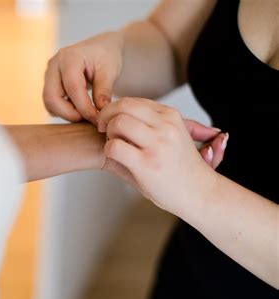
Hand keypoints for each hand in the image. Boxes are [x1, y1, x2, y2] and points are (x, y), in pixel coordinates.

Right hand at [43, 32, 123, 124]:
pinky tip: (80, 108)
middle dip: (70, 114)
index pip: (72, 88)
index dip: (84, 107)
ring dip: (67, 114)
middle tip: (90, 118)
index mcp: (69, 57)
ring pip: (49, 104)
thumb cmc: (106, 56)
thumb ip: (104, 90)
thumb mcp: (110, 70)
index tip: (97, 118)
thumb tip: (100, 111)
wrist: (100, 49)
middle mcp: (54, 65)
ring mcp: (49, 75)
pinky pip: (51, 104)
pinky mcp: (49, 85)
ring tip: (87, 112)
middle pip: (51, 98)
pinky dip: (64, 111)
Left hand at [99, 97, 228, 215]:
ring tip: (113, 144)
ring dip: (108, 133)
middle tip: (102, 128)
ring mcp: (157, 144)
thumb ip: (150, 124)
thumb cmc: (181, 168)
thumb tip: (127, 115)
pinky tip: (114, 157)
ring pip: (117, 122)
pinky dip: (108, 150)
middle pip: (123, 105)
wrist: (200, 194)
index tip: (110, 121)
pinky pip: (114, 147)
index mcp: (171, 116)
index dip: (115, 109)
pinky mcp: (146, 164)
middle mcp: (165, 126)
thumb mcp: (172, 137)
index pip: (132, 100)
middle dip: (106, 115)